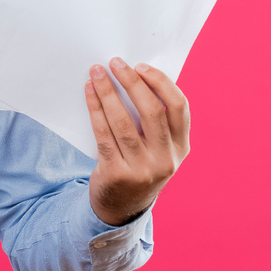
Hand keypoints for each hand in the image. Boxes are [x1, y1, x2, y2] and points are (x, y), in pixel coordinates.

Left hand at [84, 58, 190, 225]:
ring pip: (123, 122)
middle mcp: (166, 159)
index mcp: (181, 148)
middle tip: (115, 63)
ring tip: (96, 73)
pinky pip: (103, 134)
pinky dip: (95, 109)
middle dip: (132, 82)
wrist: (119, 207)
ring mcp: (142, 169)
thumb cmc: (138, 165)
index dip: (161, 83)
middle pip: (152, 111)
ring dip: (107, 93)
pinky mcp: (116, 173)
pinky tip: (88, 93)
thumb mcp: (157, 149)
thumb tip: (134, 77)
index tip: (141, 66)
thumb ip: (154, 122)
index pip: (179, 108)